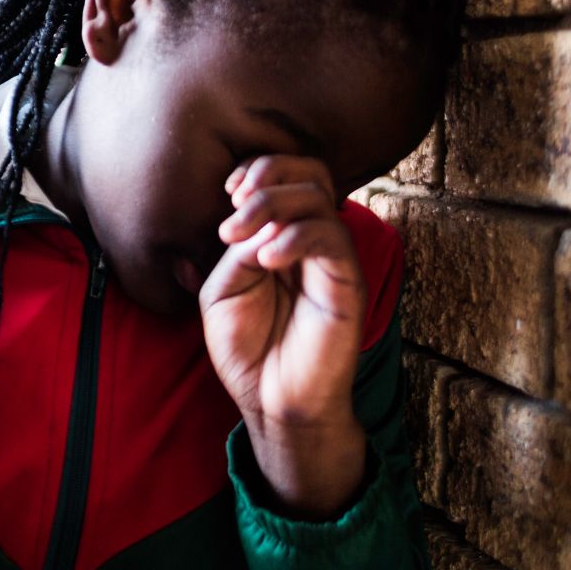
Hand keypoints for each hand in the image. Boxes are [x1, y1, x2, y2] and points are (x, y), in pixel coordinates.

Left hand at [198, 155, 367, 519]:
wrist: (270, 400)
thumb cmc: (247, 348)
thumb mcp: (223, 289)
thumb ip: (238, 250)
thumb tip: (258, 222)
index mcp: (282, 234)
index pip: (286, 175)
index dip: (259, 169)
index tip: (228, 191)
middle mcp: (312, 240)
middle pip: (311, 172)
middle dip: (269, 172)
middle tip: (235, 201)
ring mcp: (332, 260)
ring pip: (319, 198)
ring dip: (272, 203)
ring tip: (238, 235)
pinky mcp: (347, 282)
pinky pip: (331, 238)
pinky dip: (295, 237)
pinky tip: (266, 259)